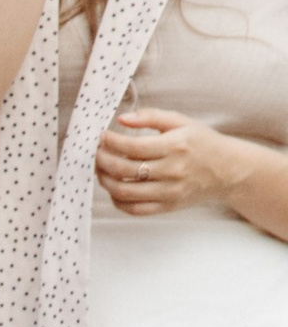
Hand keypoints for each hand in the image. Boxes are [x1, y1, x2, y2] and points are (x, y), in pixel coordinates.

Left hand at [95, 104, 246, 216]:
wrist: (228, 170)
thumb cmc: (202, 143)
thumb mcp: (181, 122)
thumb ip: (150, 116)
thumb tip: (121, 119)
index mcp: (175, 146)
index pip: (132, 147)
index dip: (111, 143)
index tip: (102, 138)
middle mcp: (172, 171)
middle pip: (125, 171)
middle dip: (103, 162)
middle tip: (97, 154)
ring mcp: (169, 192)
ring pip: (125, 192)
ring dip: (106, 182)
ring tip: (102, 171)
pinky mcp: (168, 206)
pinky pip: (135, 209)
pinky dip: (119, 201)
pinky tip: (115, 189)